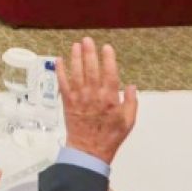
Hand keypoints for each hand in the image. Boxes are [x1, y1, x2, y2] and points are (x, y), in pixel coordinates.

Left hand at [59, 37, 137, 165]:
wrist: (89, 150)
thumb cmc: (110, 136)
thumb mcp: (129, 121)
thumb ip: (132, 102)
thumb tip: (132, 86)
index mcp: (110, 99)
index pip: (109, 74)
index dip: (108, 59)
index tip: (107, 48)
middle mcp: (93, 96)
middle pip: (91, 69)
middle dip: (89, 53)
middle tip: (87, 40)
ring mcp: (79, 98)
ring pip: (76, 73)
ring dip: (75, 58)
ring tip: (75, 45)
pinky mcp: (67, 102)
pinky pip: (62, 83)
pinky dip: (60, 71)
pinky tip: (59, 60)